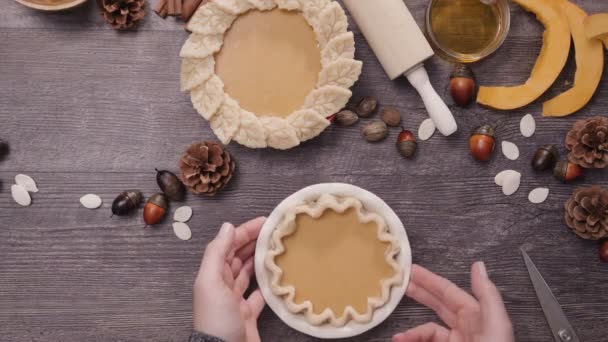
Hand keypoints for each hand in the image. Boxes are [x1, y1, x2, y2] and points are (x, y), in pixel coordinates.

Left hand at [193, 217, 265, 341]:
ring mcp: (236, 300)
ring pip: (248, 273)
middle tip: (274, 231)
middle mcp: (223, 285)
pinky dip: (266, 285)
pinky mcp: (248, 314)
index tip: (264, 221)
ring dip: (259, 259)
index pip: (229, 245)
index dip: (245, 231)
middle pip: (238, 256)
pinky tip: (276, 277)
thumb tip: (227, 226)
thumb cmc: (216, 319)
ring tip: (276, 248)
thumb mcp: (211, 281)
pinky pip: (258, 295)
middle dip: (254, 241)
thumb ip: (216, 253)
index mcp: (213, 275)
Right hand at [393, 262, 513, 341]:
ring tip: (399, 338)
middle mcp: (466, 330)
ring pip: (429, 332)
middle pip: (439, 306)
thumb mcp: (496, 327)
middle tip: (399, 284)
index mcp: (479, 318)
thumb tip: (478, 266)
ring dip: (412, 333)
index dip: (431, 280)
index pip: (450, 293)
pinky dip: (414, 341)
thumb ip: (487, 295)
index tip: (411, 270)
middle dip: (419, 294)